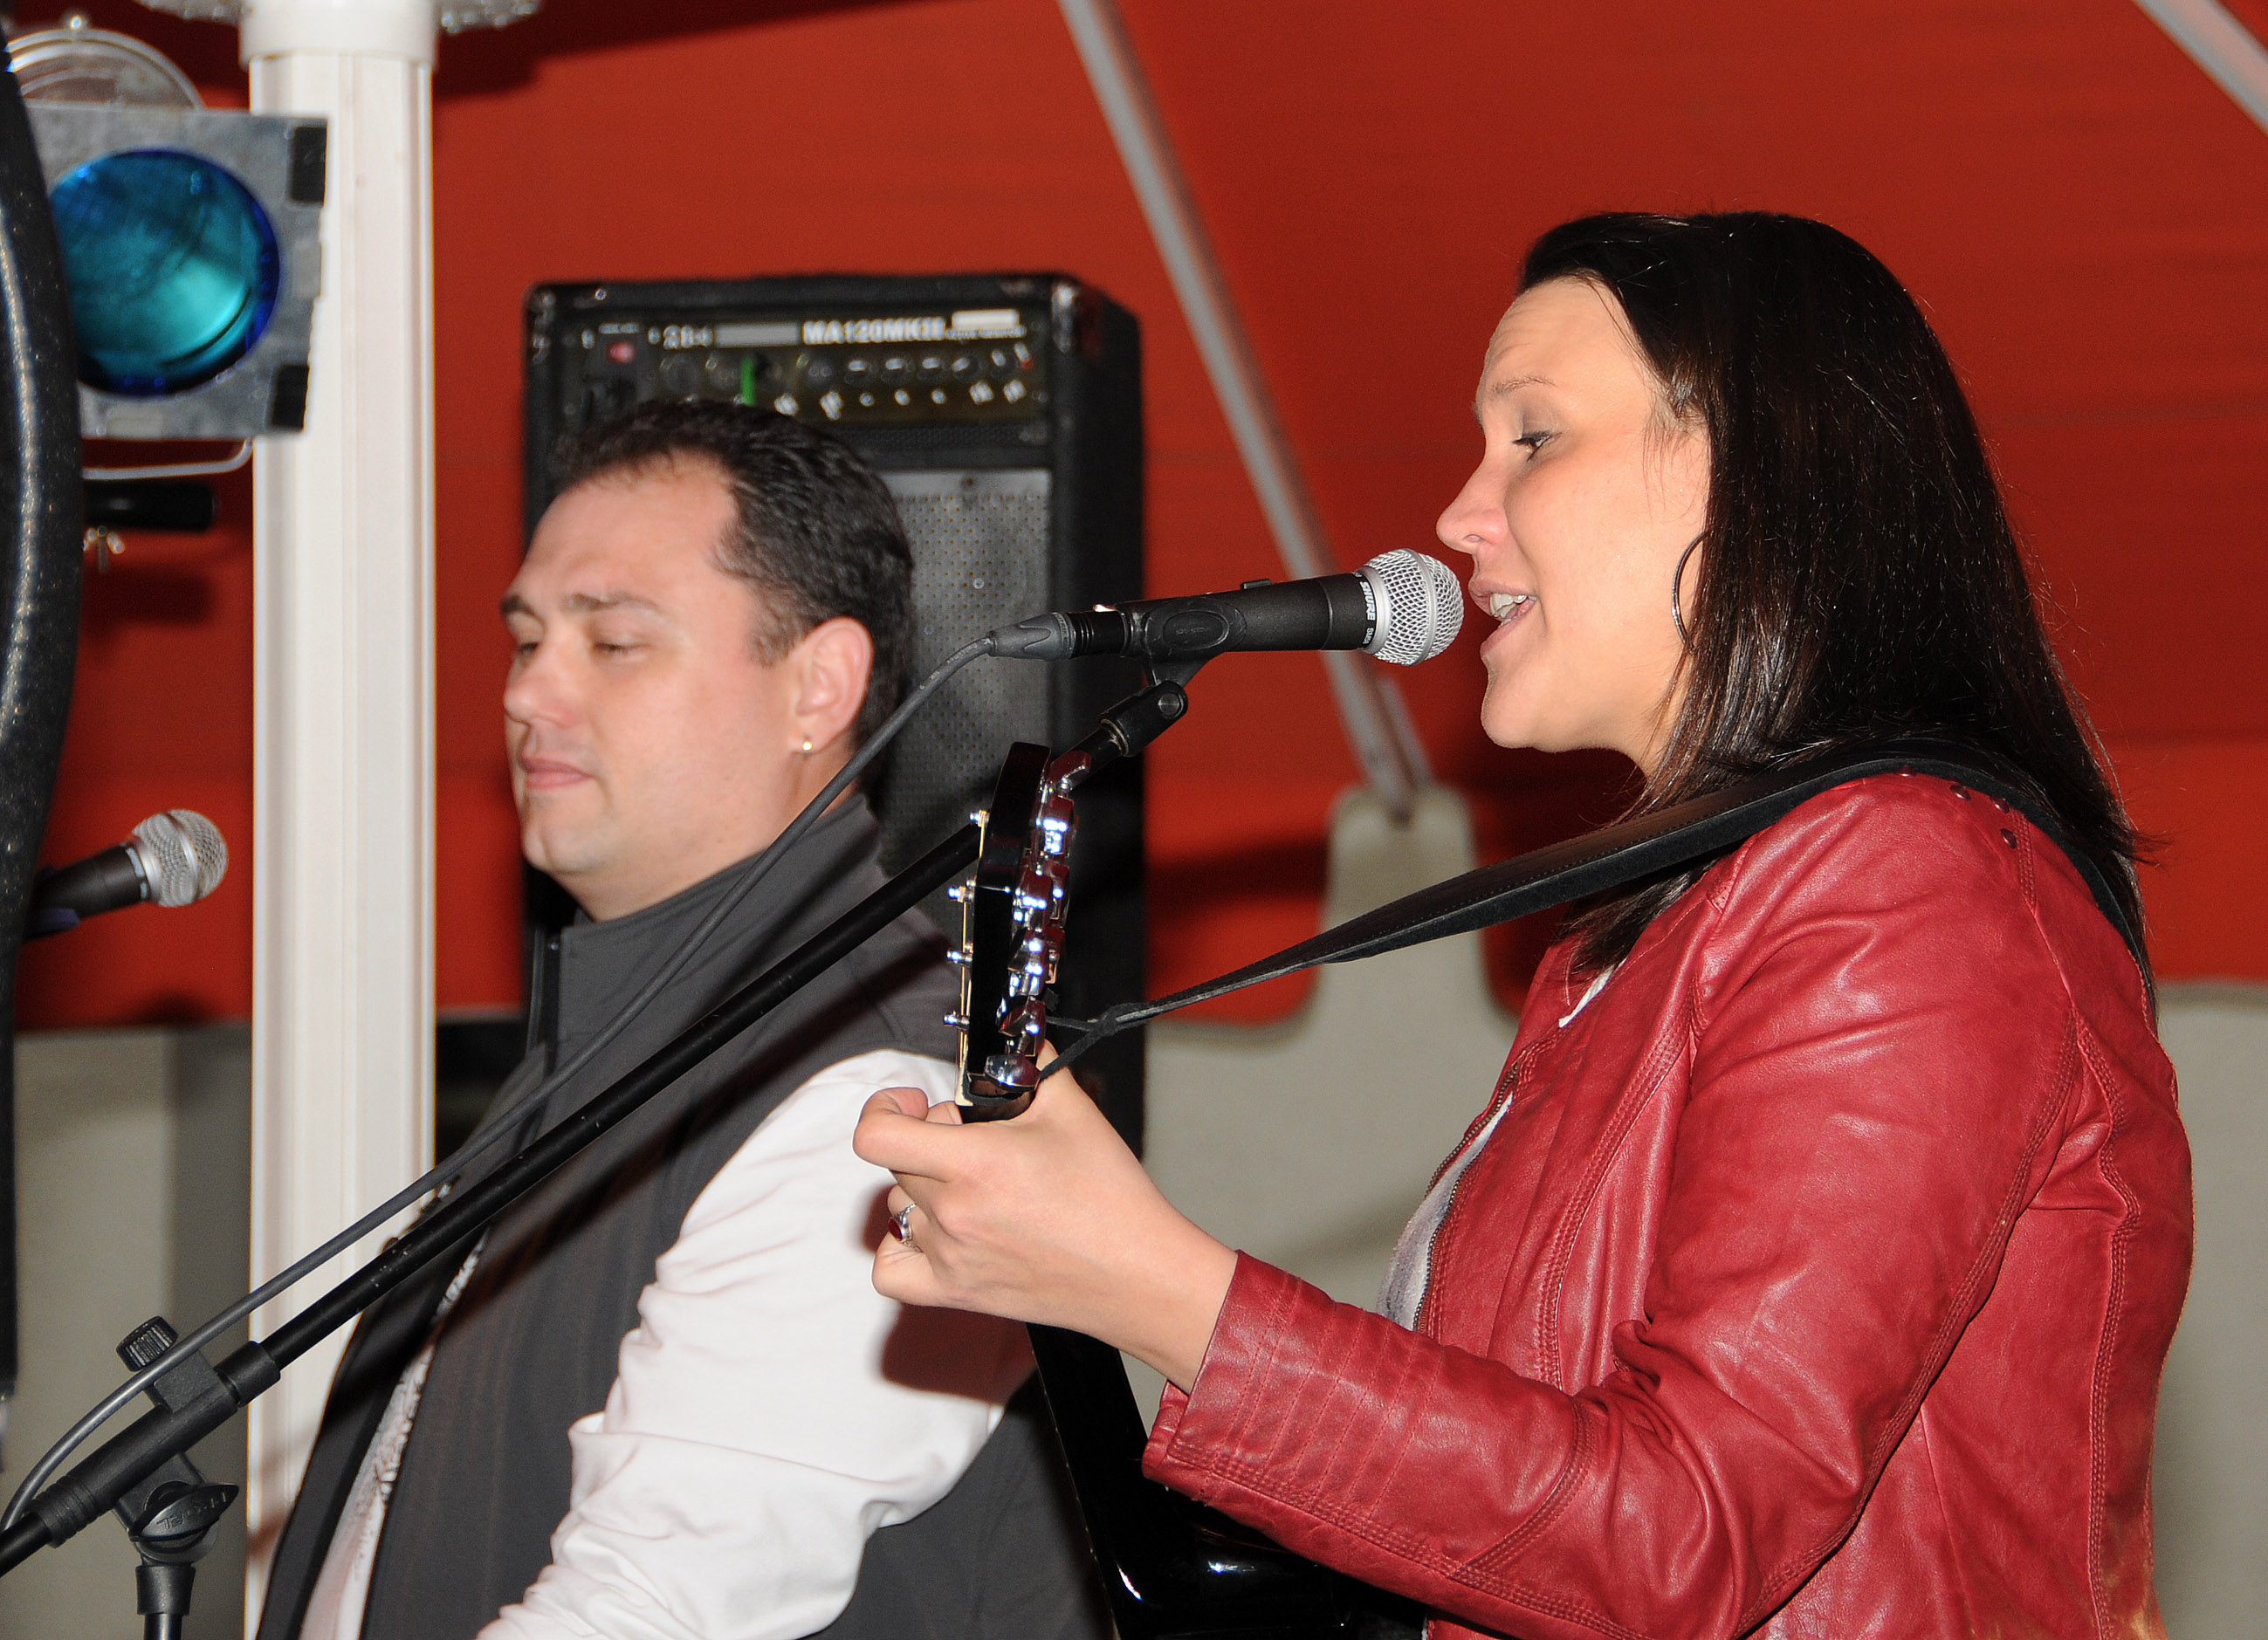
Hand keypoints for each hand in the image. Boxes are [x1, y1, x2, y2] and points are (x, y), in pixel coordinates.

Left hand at [854, 1056, 1236, 1390]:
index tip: (911, 1103)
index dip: (884, 1109)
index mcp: (976, 1164)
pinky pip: (892, 1270)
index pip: (878, 1136)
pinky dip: (902, 1246)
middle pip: (898, 1163)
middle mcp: (954, 1214)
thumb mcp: (1073, 1109)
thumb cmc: (1112, 1200)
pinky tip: (936, 1231)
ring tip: (967, 1184)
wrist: (1137, 1272)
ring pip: (898, 1207)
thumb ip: (1032, 1064)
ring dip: (921, 1187)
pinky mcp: (956, 1291)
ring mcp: (950, 1257)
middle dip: (926, 1139)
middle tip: (969, 1139)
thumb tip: (1015, 1037)